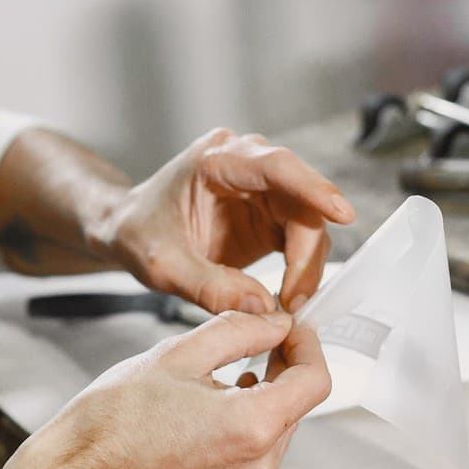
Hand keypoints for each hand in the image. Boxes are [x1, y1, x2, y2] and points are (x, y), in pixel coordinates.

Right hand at [4, 310, 331, 468]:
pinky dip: (241, 439)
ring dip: (257, 406)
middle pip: (295, 408)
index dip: (306, 347)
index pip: (315, 380)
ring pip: (276, 435)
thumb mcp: (179, 353)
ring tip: (208, 391)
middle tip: (243, 350)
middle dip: (276, 374)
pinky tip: (202, 424)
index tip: (290, 333)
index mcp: (252, 427)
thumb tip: (276, 323)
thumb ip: (241, 330)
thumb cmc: (114, 420)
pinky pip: (255, 463)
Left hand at [96, 129, 354, 315]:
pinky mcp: (268, 214)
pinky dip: (301, 268)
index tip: (341, 213)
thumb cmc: (136, 233)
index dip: (313, 187)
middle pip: (301, 198)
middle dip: (307, 249)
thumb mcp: (162, 266)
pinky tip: (289, 294)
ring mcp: (261, 188)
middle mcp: (245, 165)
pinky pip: (300, 237)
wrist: (126, 230)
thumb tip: (262, 309)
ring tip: (289, 303)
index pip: (276, 166)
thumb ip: (209, 287)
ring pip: (308, 220)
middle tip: (297, 297)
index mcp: (216, 160)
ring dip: (307, 264)